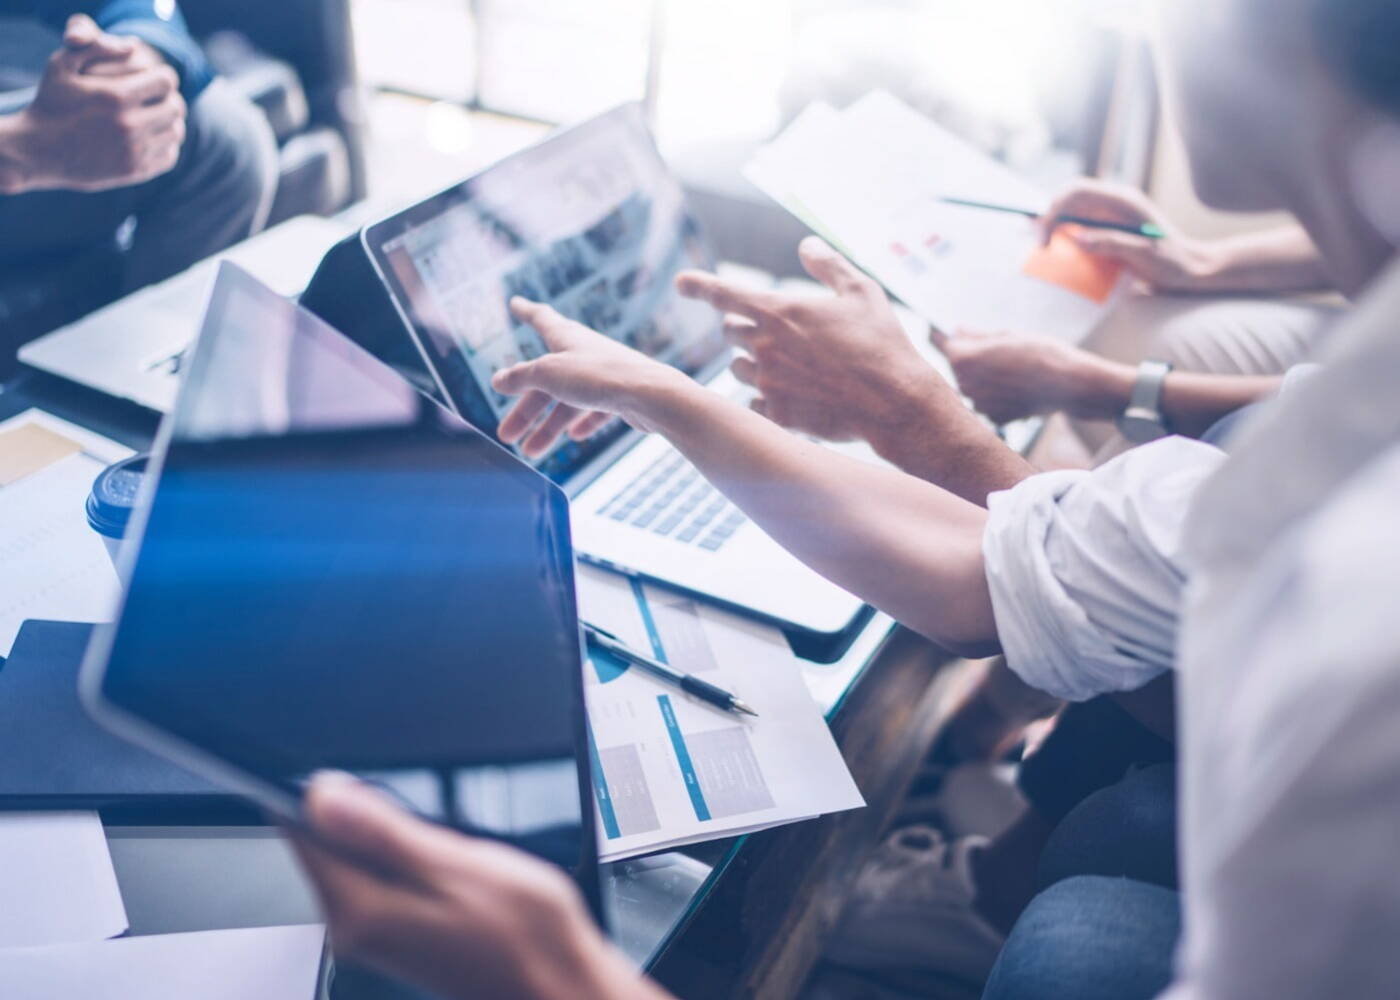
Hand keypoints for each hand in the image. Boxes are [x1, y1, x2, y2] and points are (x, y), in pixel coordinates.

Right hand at [0, 15, 184, 193]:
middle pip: (176, 107)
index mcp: (116, 96)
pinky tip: (153, 136)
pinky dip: (167, 145)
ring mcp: (134, 151)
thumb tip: (135, 45)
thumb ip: (97, 46)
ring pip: (176, 132)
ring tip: (157, 115)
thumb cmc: (51, 102)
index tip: (157, 77)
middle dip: (170, 98)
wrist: (38, 151)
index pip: (166, 81)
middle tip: (159, 97)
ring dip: (171, 121)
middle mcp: (129, 125)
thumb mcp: (63, 65)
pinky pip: (170, 156)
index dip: (164, 76)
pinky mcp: (135, 171)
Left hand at [287, 773, 669, 999]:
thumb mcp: (459, 862)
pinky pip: (385, 878)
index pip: (304, 835)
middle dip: (376, 817)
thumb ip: (384, 831)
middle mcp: (356, 929)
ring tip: (453, 856)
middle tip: (435, 831)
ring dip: (401, 840)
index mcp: (361, 910)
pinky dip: (416, 861)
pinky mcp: (397, 936)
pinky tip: (457, 873)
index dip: (330, 795)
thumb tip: (321, 796)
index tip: (370, 788)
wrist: (558, 985)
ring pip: (361, 858)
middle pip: (331, 844)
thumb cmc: (524, 935)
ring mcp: (375, 935)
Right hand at [493, 298, 692, 455]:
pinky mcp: (621, 397)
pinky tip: (574, 437)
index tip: (516, 303)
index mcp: (568, 338)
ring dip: (547, 427)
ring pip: (568, 402)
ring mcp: (603, 376)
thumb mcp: (549, 374)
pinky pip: (596, 410)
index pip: (542, 319)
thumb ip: (522, 377)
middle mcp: (585, 353)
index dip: (527, 312)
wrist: (651, 396)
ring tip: (530, 452)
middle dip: (526, 410)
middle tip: (505, 435)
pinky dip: (582, 423)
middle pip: (546, 381)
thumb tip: (498, 380)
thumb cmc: (599, 376)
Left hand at [676, 237, 949, 441]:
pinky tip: (796, 396)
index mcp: (779, 311)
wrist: (894, 404)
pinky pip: (752, 402)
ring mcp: (766, 382)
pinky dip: (766, 397)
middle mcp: (764, 345)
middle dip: (746, 329)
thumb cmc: (882, 343)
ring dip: (754, 364)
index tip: (681, 283)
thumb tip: (807, 244)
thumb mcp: (862, 292)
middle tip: (780, 336)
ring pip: (737, 368)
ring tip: (793, 367)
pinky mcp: (775, 414)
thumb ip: (829, 265)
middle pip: (730, 332)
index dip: (699, 286)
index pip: (723, 293)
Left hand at [933, 327, 1130, 423]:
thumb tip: (957, 329)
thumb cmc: (1041, 353)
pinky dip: (998, 397)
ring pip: (974, 387)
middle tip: (999, 353)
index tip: (958, 335)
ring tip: (1012, 370)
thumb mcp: (1007, 335)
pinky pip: (988, 403)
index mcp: (964, 359)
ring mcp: (979, 404)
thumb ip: (976, 335)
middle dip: (972, 360)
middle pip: (959, 368)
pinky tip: (1018, 388)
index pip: (946, 346)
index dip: (954, 339)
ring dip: (984, 379)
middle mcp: (966, 384)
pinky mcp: (995, 418)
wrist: (1068, 383)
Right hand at [1042, 179, 1222, 292]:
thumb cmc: (1171, 263)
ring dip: (1054, 223)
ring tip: (1044, 246)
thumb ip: (1111, 243)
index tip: (1046, 241)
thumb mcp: (1143, 255)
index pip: (1076, 192)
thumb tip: (1075, 237)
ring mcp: (1112, 213)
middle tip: (1040, 245)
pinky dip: (1065, 232)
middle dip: (1048, 215)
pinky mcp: (1111, 226)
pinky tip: (1060, 248)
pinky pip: (1081, 221)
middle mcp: (1115, 202)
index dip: (1053, 211)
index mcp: (1123, 201)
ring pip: (1073, 207)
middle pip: (1070, 196)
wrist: (1191, 270)